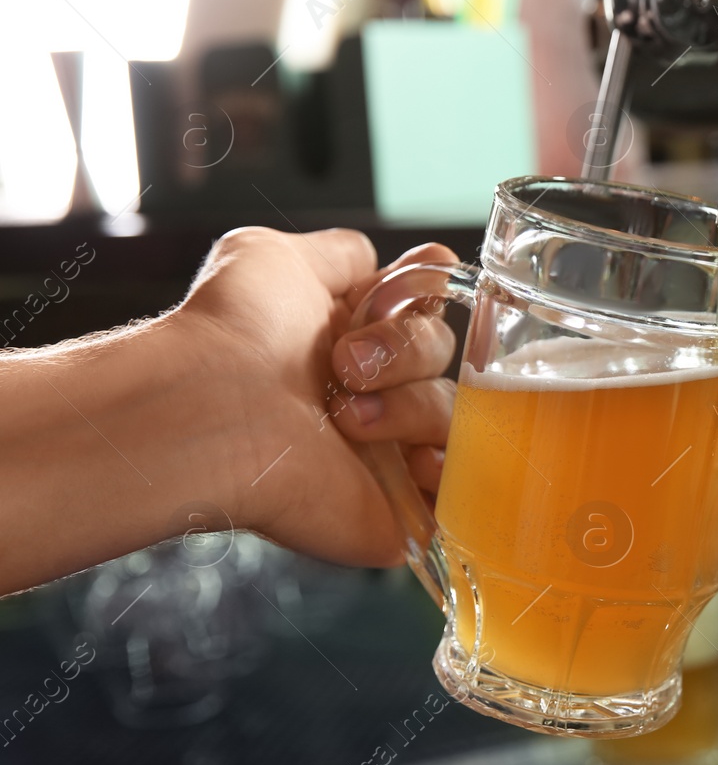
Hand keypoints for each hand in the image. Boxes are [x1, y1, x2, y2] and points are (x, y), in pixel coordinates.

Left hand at [178, 228, 458, 567]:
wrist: (209, 410)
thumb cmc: (230, 334)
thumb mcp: (271, 256)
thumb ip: (337, 255)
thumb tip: (376, 262)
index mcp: (351, 337)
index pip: (427, 306)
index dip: (430, 291)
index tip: (417, 287)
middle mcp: (372, 391)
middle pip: (446, 353)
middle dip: (409, 348)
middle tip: (348, 364)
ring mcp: (387, 453)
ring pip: (456, 415)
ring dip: (412, 406)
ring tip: (349, 420)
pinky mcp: (396, 509)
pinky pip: (461, 491)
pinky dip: (451, 470)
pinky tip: (411, 458)